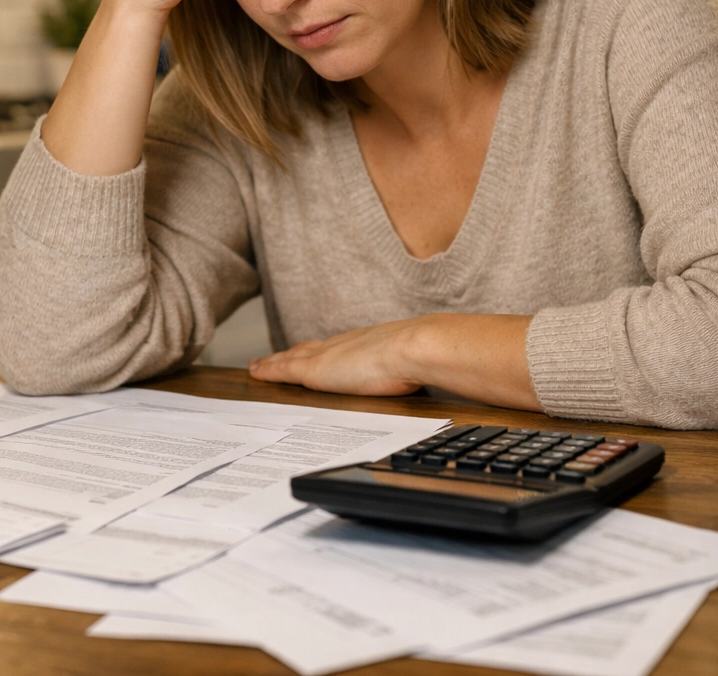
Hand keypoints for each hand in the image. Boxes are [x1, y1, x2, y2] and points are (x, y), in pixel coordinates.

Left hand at [248, 313, 539, 409]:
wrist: (425, 348)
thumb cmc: (435, 356)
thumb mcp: (432, 362)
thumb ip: (436, 365)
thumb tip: (461, 370)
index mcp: (376, 345)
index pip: (346, 348)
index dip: (328, 352)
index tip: (316, 353)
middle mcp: (350, 344)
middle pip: (315, 349)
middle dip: (295, 353)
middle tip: (274, 359)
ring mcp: (332, 355)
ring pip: (296, 357)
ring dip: (278, 362)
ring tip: (259, 366)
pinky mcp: (318, 369)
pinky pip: (286, 368)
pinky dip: (270, 370)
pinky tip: (256, 372)